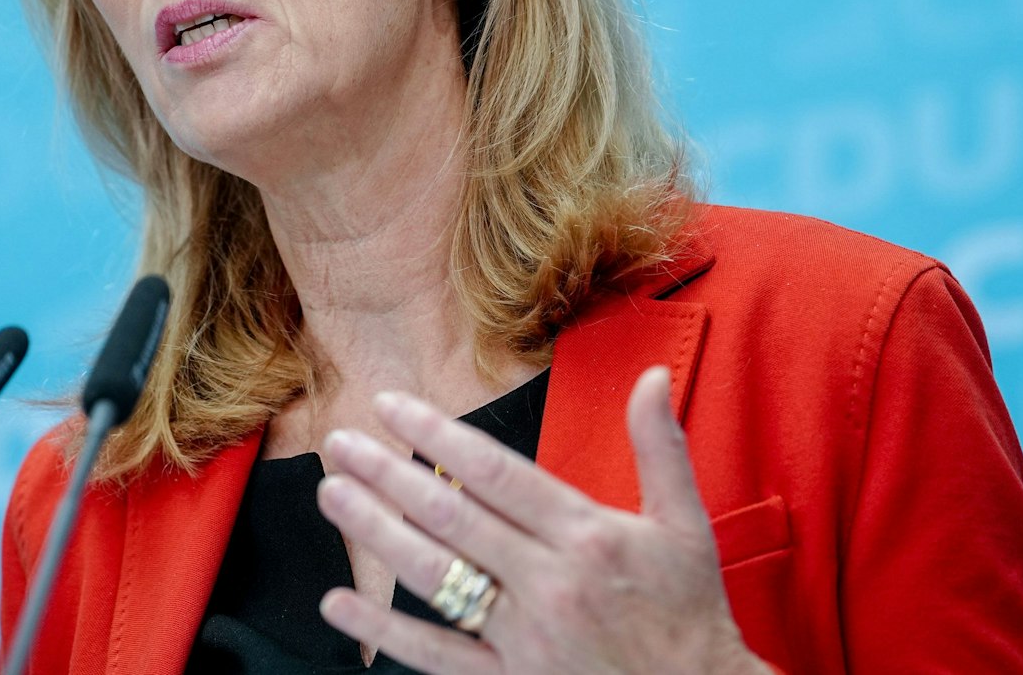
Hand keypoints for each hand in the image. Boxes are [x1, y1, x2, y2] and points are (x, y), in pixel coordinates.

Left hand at [315, 365, 781, 674]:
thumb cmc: (689, 613)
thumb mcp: (685, 525)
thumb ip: (659, 447)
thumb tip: (652, 376)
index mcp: (589, 536)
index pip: (496, 472)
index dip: (437, 435)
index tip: (392, 406)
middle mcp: (550, 582)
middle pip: (452, 517)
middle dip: (388, 475)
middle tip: (342, 443)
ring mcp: (525, 637)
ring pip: (435, 578)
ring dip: (376, 533)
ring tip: (333, 495)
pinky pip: (435, 656)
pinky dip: (383, 632)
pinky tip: (339, 605)